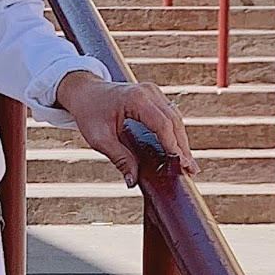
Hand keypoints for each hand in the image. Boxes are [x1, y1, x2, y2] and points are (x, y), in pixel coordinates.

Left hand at [54, 71, 197, 188]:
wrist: (84, 92)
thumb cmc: (89, 113)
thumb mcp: (98, 138)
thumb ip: (119, 158)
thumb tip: (133, 182)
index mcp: (135, 98)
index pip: (162, 124)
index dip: (173, 146)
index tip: (181, 165)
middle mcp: (148, 92)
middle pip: (174, 121)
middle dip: (182, 147)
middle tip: (191, 170)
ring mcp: (153, 92)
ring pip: (175, 118)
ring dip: (182, 141)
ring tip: (188, 164)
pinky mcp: (154, 96)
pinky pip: (170, 116)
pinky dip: (175, 133)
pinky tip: (178, 150)